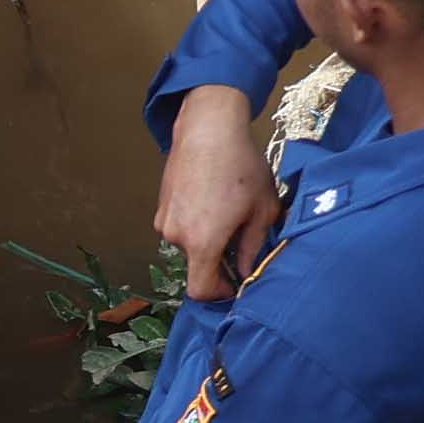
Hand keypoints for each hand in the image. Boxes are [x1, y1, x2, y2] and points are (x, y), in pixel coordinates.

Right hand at [158, 92, 283, 301]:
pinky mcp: (161, 206)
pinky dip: (197, 222)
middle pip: (197, 264)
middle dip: (219, 257)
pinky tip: (213, 198)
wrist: (207, 129)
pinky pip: (180, 226)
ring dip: (208, 238)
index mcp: (203, 242)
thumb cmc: (240, 167)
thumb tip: (246, 270)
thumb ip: (254, 247)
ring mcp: (164, 221)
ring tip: (228, 209)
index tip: (235, 280)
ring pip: (189, 244)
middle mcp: (177, 236)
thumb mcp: (262, 209)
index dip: (219, 293)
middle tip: (242, 234)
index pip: (201, 290)